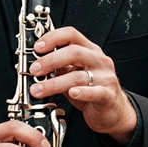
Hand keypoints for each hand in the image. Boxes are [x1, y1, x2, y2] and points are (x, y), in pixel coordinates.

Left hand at [28, 27, 136, 143]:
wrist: (113, 111)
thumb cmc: (91, 90)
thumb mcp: (73, 74)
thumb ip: (59, 67)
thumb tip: (35, 64)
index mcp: (89, 50)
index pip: (71, 35)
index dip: (52, 38)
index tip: (37, 48)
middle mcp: (98, 60)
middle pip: (74, 52)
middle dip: (50, 60)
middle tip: (34, 70)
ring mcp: (105, 77)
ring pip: (78, 76)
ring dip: (54, 83)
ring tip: (38, 90)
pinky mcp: (108, 95)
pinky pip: (95, 92)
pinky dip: (82, 92)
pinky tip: (72, 93)